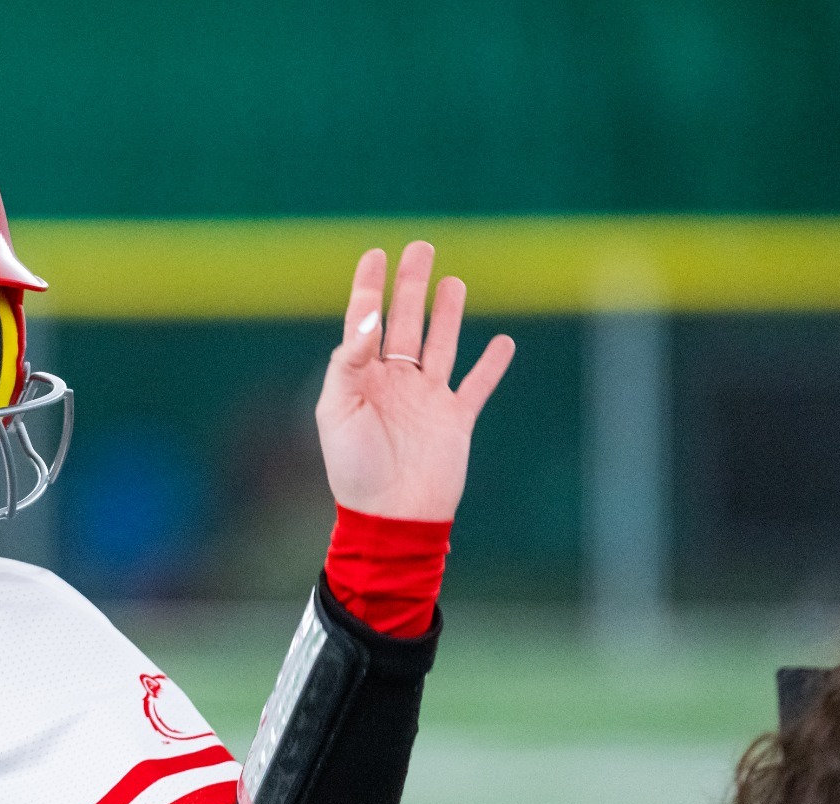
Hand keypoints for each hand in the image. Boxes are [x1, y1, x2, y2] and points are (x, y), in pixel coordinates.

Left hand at [315, 241, 514, 521]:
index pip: (365, 323)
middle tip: (420, 248)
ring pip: (441, 345)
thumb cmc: (354, 470)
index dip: (368, 288)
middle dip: (411, 286)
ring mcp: (427, 400)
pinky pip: (477, 385)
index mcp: (361, 379)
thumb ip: (349, 362)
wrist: (391, 518)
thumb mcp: (336, 412)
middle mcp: (395, 383)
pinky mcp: (455, 420)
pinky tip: (503, 341)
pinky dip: (492, 364)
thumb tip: (368, 319)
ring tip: (452, 281)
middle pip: (406, 322)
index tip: (374, 255)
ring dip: (448, 314)